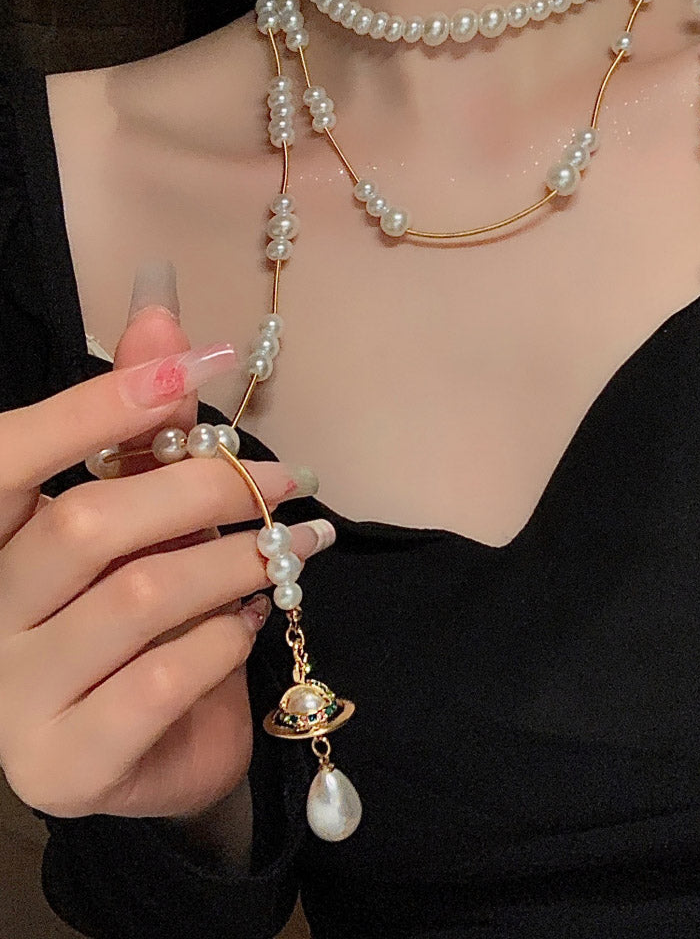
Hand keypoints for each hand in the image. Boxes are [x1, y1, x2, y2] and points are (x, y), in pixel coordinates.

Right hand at [0, 270, 327, 821]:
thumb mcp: (150, 518)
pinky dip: (229, 637)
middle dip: (208, 489)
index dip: (96, 406)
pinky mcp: (66, 764)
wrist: (168, 747)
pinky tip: (255, 620)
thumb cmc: (153, 620)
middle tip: (290, 480)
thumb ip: (141, 426)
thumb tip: (160, 313)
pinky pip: (166, 676)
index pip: (10, 457)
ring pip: (139, 596)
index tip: (194, 371)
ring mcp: (13, 698)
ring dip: (239, 561)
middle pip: (90, 524)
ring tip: (293, 548)